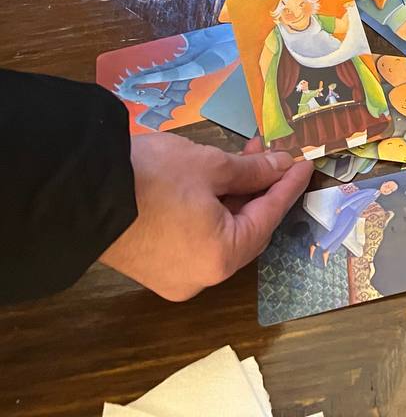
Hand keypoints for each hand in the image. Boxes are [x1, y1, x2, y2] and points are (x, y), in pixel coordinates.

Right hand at [99, 132, 311, 300]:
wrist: (75, 193)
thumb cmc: (151, 179)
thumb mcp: (210, 166)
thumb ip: (252, 170)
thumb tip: (280, 166)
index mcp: (221, 258)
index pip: (268, 217)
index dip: (288, 186)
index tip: (303, 164)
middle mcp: (201, 277)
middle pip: (247, 230)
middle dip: (261, 190)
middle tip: (271, 155)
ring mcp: (174, 276)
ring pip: (221, 234)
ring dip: (236, 197)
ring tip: (245, 158)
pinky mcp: (154, 266)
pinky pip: (197, 239)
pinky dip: (211, 211)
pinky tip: (216, 180)